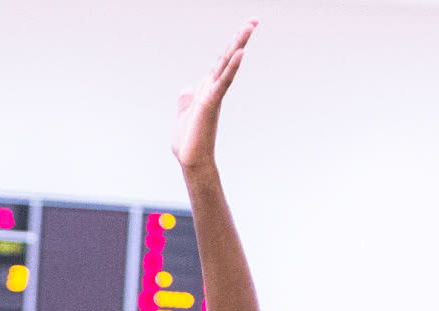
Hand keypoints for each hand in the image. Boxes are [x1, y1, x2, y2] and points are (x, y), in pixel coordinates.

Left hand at [172, 19, 254, 170]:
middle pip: (227, 59)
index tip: (242, 31)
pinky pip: (223, 81)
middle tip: (254, 20)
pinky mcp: (210, 103)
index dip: (230, 47)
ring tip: (250, 26)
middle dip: (240, 39)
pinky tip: (240, 52)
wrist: (191, 160)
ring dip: (239, 45)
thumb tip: (187, 90)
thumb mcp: (184, 116)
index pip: (220, 64)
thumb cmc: (189, 143)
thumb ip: (186, 101)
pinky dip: (232, 67)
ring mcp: (213, 95)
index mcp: (207, 90)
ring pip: (228, 66)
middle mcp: (213, 90)